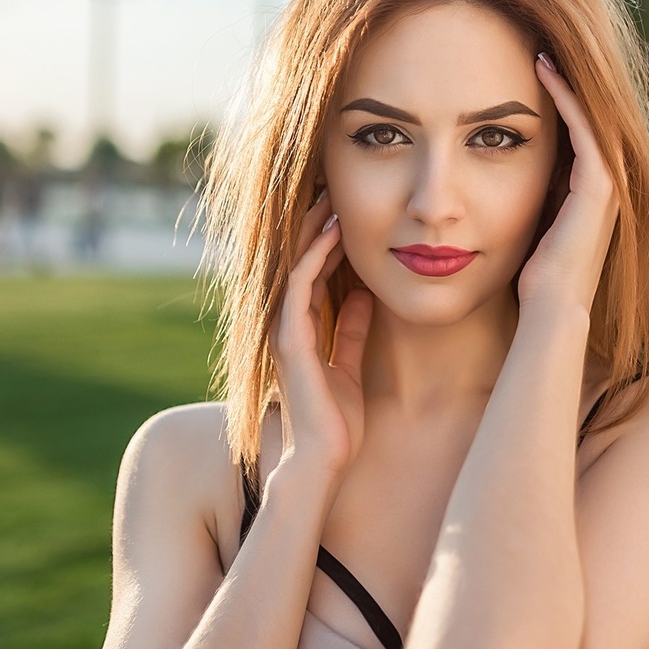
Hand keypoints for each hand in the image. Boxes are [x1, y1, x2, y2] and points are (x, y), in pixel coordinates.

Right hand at [269, 188, 374, 479]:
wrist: (325, 460)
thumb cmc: (339, 421)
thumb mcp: (350, 363)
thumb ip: (351, 330)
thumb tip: (364, 295)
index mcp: (300, 330)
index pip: (310, 272)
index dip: (325, 240)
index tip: (344, 209)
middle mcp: (287, 325)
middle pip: (297, 262)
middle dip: (314, 225)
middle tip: (332, 188)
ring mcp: (285, 331)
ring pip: (296, 266)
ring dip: (314, 231)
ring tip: (333, 198)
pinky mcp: (291, 340)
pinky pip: (301, 287)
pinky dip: (316, 258)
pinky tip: (335, 233)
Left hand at [517, 52, 621, 313]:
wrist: (550, 311)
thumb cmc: (530, 282)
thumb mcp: (526, 231)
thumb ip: (523, 205)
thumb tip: (486, 188)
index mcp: (590, 197)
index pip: (578, 136)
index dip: (558, 102)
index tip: (528, 73)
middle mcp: (605, 187)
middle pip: (592, 121)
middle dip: (570, 84)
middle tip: (541, 49)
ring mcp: (607, 186)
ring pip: (593, 117)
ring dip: (569, 82)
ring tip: (542, 50)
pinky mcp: (600, 187)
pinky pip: (585, 127)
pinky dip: (566, 97)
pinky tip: (542, 70)